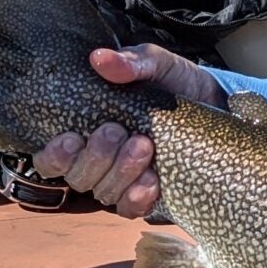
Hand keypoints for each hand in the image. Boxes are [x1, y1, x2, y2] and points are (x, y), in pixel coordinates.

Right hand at [30, 45, 220, 217]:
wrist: (215, 103)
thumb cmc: (174, 83)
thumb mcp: (155, 65)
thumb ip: (130, 62)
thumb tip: (100, 59)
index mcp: (87, 131)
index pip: (51, 159)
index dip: (55, 156)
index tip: (73, 137)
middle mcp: (100, 161)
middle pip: (79, 177)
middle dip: (96, 156)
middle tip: (119, 131)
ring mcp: (124, 180)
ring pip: (105, 193)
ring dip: (121, 172)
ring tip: (144, 145)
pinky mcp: (150, 195)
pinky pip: (132, 208)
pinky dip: (139, 197)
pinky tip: (153, 180)